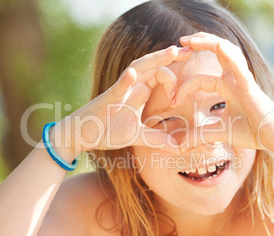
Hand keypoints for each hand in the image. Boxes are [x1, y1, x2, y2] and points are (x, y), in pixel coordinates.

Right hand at [60, 45, 192, 154]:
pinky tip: (132, 74)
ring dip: (155, 59)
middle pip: (153, 65)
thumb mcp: (137, 136)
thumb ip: (156, 138)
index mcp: (139, 92)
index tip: (182, 95)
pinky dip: (125, 81)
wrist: (82, 135)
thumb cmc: (107, 130)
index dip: (174, 80)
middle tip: (191, 49)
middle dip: (171, 56)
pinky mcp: (107, 99)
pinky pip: (117, 87)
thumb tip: (177, 148)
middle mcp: (131, 86)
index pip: (160, 76)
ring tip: (172, 51)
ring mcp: (120, 90)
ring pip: (138, 69)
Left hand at [174, 32, 273, 154]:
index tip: (172, 104)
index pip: (200, 80)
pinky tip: (217, 45)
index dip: (183, 89)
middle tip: (180, 40)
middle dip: (199, 43)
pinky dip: (228, 54)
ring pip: (226, 52)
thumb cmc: (254, 132)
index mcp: (227, 87)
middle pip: (216, 52)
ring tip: (191, 39)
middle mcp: (234, 79)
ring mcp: (243, 80)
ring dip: (208, 42)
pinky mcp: (250, 86)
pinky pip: (239, 66)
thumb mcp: (220, 133)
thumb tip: (180, 145)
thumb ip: (200, 135)